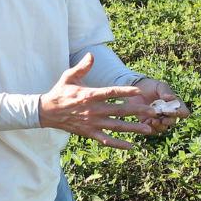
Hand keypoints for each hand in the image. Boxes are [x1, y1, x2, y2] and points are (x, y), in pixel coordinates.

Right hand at [39, 53, 156, 149]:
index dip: (126, 91)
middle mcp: (93, 110)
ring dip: (133, 129)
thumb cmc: (60, 93)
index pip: (111, 92)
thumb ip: (82, 66)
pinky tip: (131, 146)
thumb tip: (92, 55)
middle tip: (154, 112)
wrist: (47, 112)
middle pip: (120, 111)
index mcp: (90, 95)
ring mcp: (92, 123)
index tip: (139, 90)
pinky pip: (106, 140)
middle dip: (138, 111)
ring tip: (148, 130)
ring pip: (116, 126)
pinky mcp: (89, 133)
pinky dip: (118, 144)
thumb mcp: (69, 76)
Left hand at [127, 77, 188, 133]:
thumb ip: (165, 91)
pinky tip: (147, 122)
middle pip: (172, 121)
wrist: (137, 90)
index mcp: (174, 105)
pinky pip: (152, 130)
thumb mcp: (159, 86)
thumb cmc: (151, 86)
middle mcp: (168, 114)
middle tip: (164, 120)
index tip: (176, 112)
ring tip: (154, 121)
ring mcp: (159, 119)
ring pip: (163, 128)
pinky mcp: (148, 123)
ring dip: (160, 126)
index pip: (183, 112)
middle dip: (169, 121)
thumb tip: (172, 97)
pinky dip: (150, 128)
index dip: (182, 113)